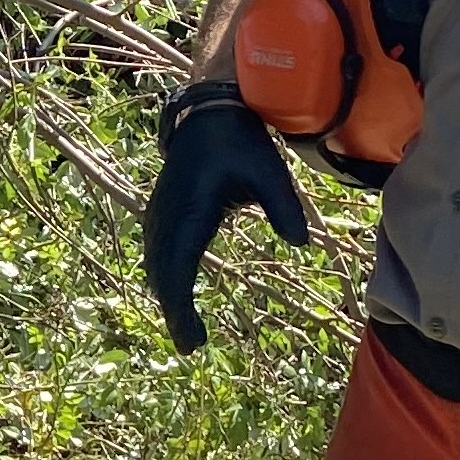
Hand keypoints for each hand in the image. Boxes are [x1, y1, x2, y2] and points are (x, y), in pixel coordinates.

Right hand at [147, 86, 310, 352]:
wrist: (209, 112)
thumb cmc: (239, 141)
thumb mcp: (268, 170)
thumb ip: (284, 206)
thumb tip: (302, 243)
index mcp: (190, 211)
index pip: (178, 270)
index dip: (181, 308)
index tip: (193, 338)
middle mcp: (167, 217)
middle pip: (162, 275)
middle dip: (174, 312)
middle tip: (191, 346)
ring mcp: (161, 215)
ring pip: (157, 266)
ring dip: (169, 297)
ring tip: (187, 331)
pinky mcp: (164, 213)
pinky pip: (159, 254)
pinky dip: (166, 279)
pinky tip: (178, 295)